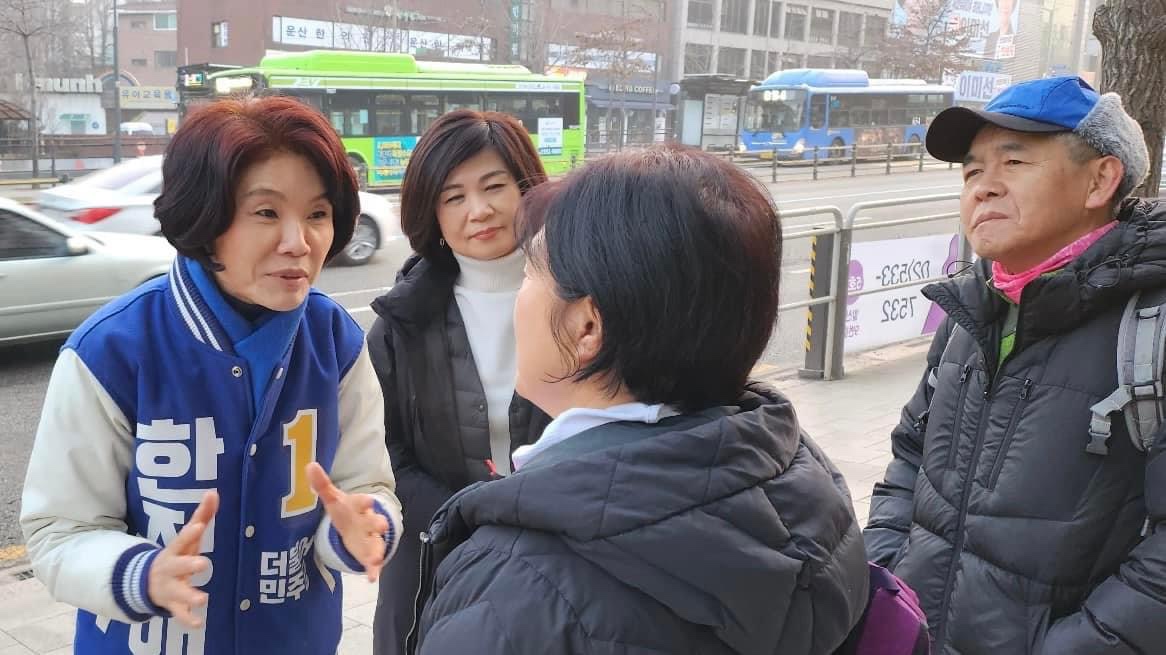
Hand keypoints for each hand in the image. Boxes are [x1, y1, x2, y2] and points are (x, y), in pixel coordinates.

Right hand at [147, 490, 217, 627]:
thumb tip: (214, 491)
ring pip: (178, 593)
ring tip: (202, 599)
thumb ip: (202, 515)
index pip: (181, 540)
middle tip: (204, 564)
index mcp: (175, 550)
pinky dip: (188, 619)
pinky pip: (179, 614)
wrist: (149, 582)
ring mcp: (170, 588)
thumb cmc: (177, 555)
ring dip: (190, 596)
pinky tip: (199, 623)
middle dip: (189, 565)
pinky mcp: (173, 605)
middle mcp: (170, 569)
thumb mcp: (188, 538)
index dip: (189, 534)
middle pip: (178, 566)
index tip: (198, 526)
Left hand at [306, 463, 389, 580]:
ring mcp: (370, 539)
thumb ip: (322, 484)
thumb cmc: (345, 511)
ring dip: (378, 551)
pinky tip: (372, 578)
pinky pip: (373, 563)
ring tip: (376, 559)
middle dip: (379, 524)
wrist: (357, 526)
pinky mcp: (369, 554)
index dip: (365, 502)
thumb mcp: (333, 498)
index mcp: (359, 507)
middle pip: (376, 522)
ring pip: (377, 544)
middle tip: (382, 525)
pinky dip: (374, 570)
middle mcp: (368, 522)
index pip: (363, 502)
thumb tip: (309, 465)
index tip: (368, 501)